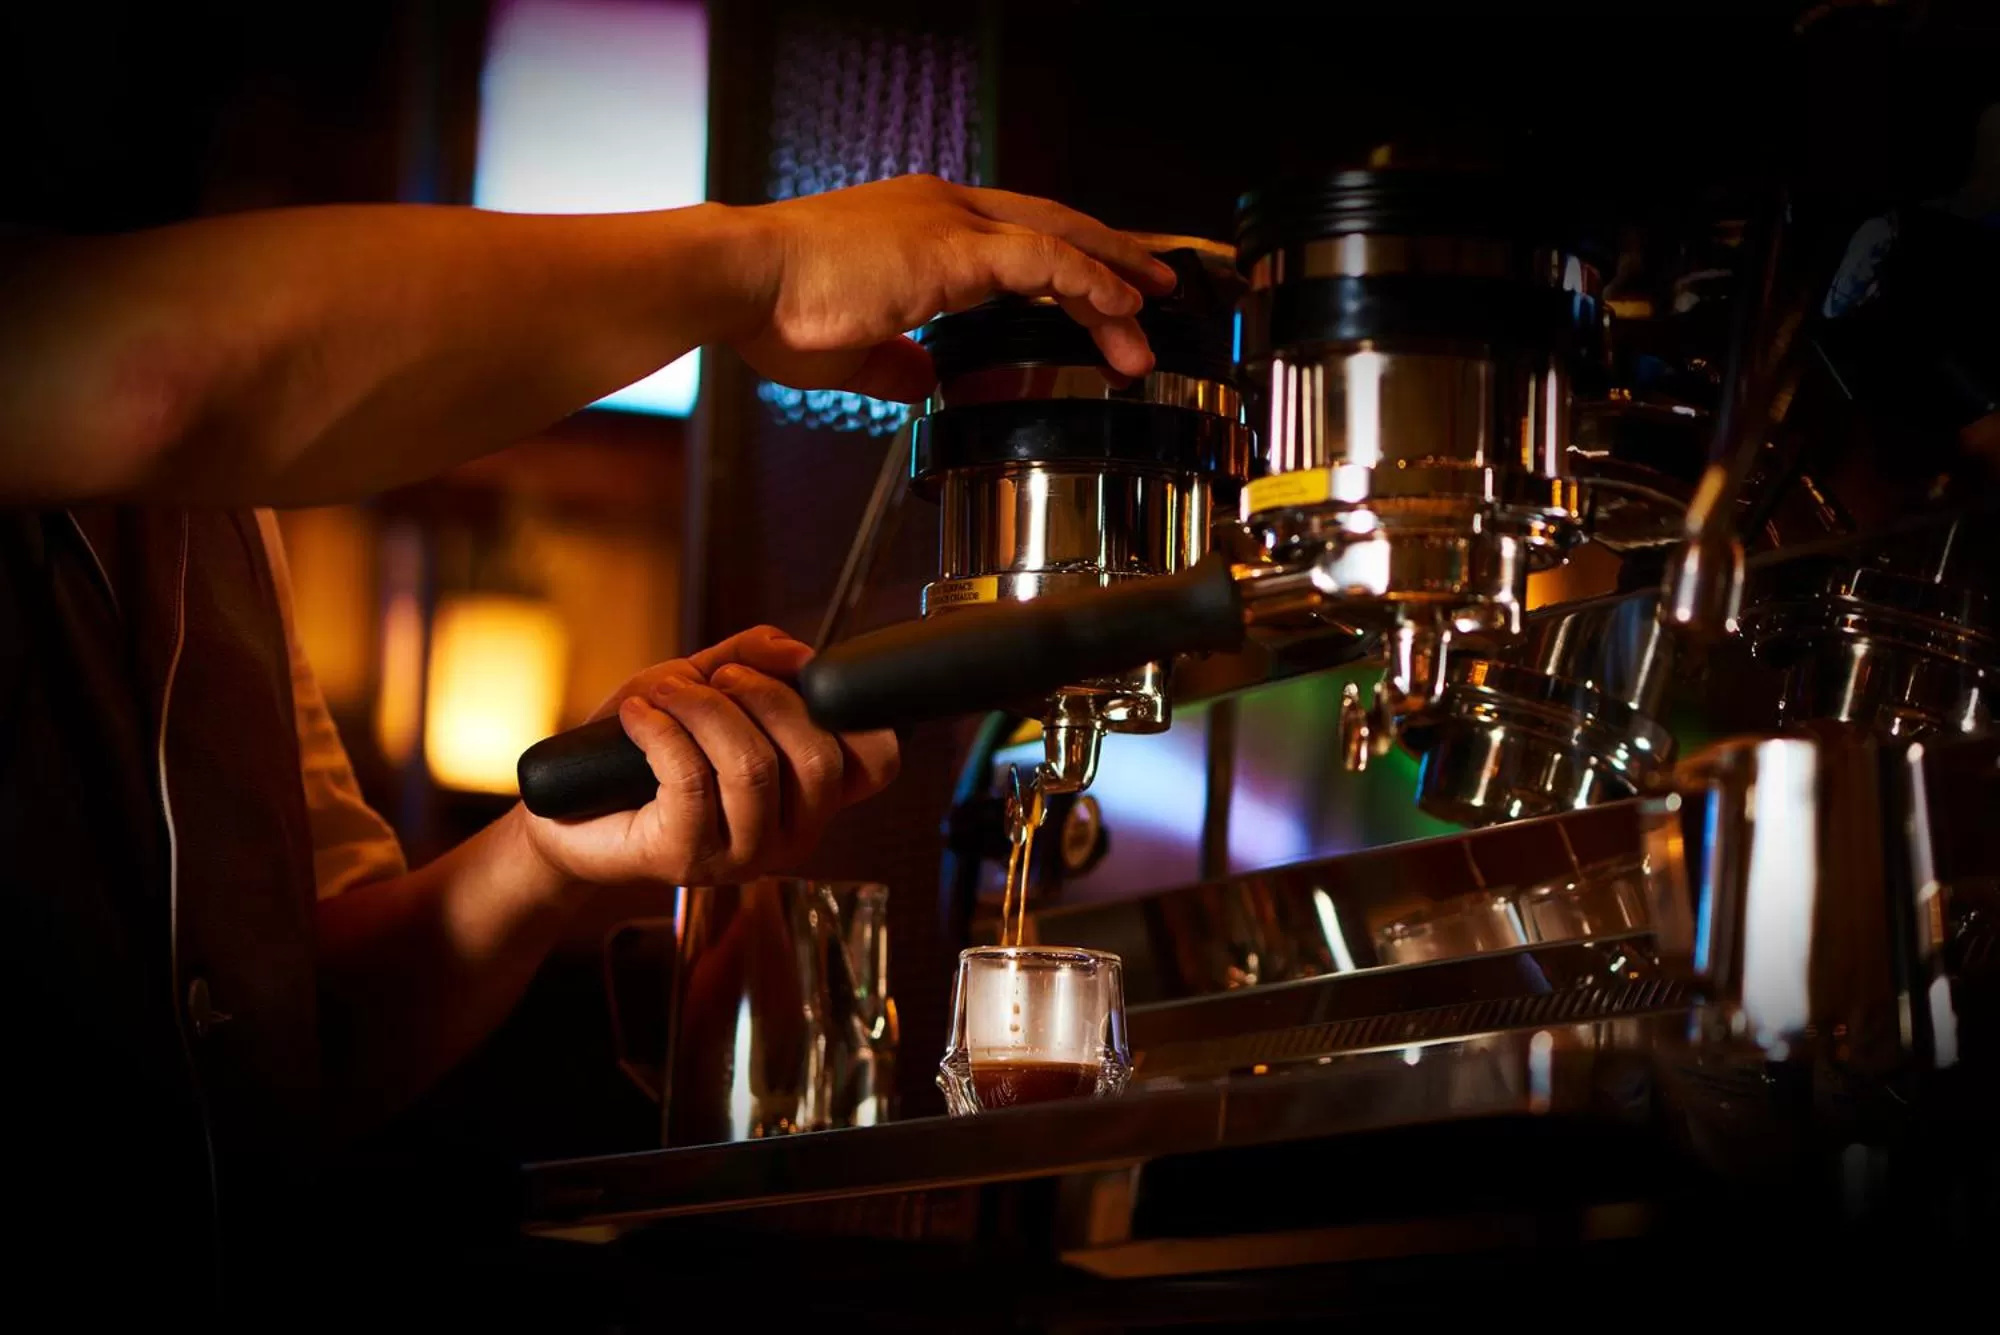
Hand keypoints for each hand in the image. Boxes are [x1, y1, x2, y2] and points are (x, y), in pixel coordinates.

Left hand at [520, 626, 899, 885]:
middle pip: (818, 759)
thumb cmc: (640, 753)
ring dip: (704, 710)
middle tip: (716, 681)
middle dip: (764, 697)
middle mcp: (790, 835)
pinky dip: (662, 730)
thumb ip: (754, 658)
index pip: (877, 765)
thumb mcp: (703, 685)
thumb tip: (796, 649)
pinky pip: (691, 778)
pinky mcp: (687, 859)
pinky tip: (639, 717)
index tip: (800, 680)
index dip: (852, 715)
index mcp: (809, 795)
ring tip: (667, 694)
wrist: (569, 808)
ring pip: (753, 767)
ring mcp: (742, 855)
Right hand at [732, 175, 1177, 400]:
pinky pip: (1045, 262)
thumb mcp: (849, 348)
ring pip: (1060, 241)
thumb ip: (893, 362)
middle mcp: (940, 210)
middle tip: (1156, 283)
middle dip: (1110, 255)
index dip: (1065, 261)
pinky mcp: (952, 248)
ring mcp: (949, 223)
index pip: (1013, 235)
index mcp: (917, 227)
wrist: (738, 279)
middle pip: (1051, 225)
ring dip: (1113, 279)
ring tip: (1153, 315)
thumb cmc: (772, 308)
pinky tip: (1118, 308)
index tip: (1100, 290)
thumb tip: (919, 379)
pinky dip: (1090, 284)